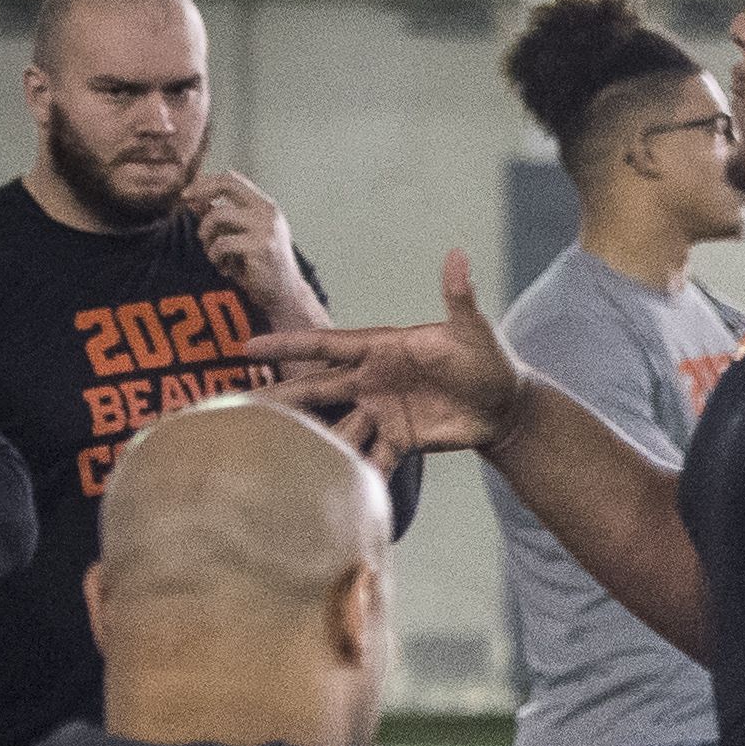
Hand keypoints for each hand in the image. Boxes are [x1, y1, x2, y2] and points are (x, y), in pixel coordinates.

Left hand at [180, 172, 325, 329]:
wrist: (284, 296)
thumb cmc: (259, 267)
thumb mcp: (239, 237)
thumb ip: (221, 217)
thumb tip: (193, 198)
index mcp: (266, 206)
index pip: (233, 179)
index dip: (206, 182)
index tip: (187, 194)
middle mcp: (268, 212)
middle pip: (227, 184)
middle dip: (201, 190)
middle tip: (184, 201)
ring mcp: (266, 229)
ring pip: (218, 215)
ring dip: (206, 235)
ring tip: (213, 254)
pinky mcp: (261, 247)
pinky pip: (221, 243)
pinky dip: (215, 256)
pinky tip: (224, 268)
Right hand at [250, 250, 526, 465]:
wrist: (506, 406)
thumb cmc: (489, 361)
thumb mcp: (473, 331)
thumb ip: (460, 298)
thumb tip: (459, 256)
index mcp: (381, 349)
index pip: (326, 345)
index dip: (288, 346)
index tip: (248, 347)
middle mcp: (372, 380)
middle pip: (317, 388)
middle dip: (280, 397)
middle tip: (237, 406)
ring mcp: (382, 412)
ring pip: (336, 426)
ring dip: (309, 439)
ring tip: (272, 453)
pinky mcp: (398, 441)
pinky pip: (370, 459)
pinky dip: (353, 473)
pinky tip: (328, 489)